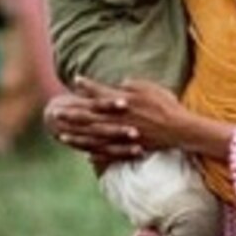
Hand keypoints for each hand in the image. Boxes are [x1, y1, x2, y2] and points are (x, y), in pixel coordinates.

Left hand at [43, 78, 192, 165]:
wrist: (180, 129)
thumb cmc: (167, 105)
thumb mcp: (150, 88)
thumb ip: (133, 85)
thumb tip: (120, 83)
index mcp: (124, 101)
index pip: (101, 92)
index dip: (87, 86)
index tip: (75, 81)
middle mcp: (119, 119)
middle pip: (90, 116)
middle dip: (72, 114)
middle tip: (56, 113)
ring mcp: (122, 135)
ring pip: (94, 137)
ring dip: (76, 136)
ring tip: (61, 136)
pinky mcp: (128, 147)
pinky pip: (108, 152)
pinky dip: (96, 153)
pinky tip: (84, 155)